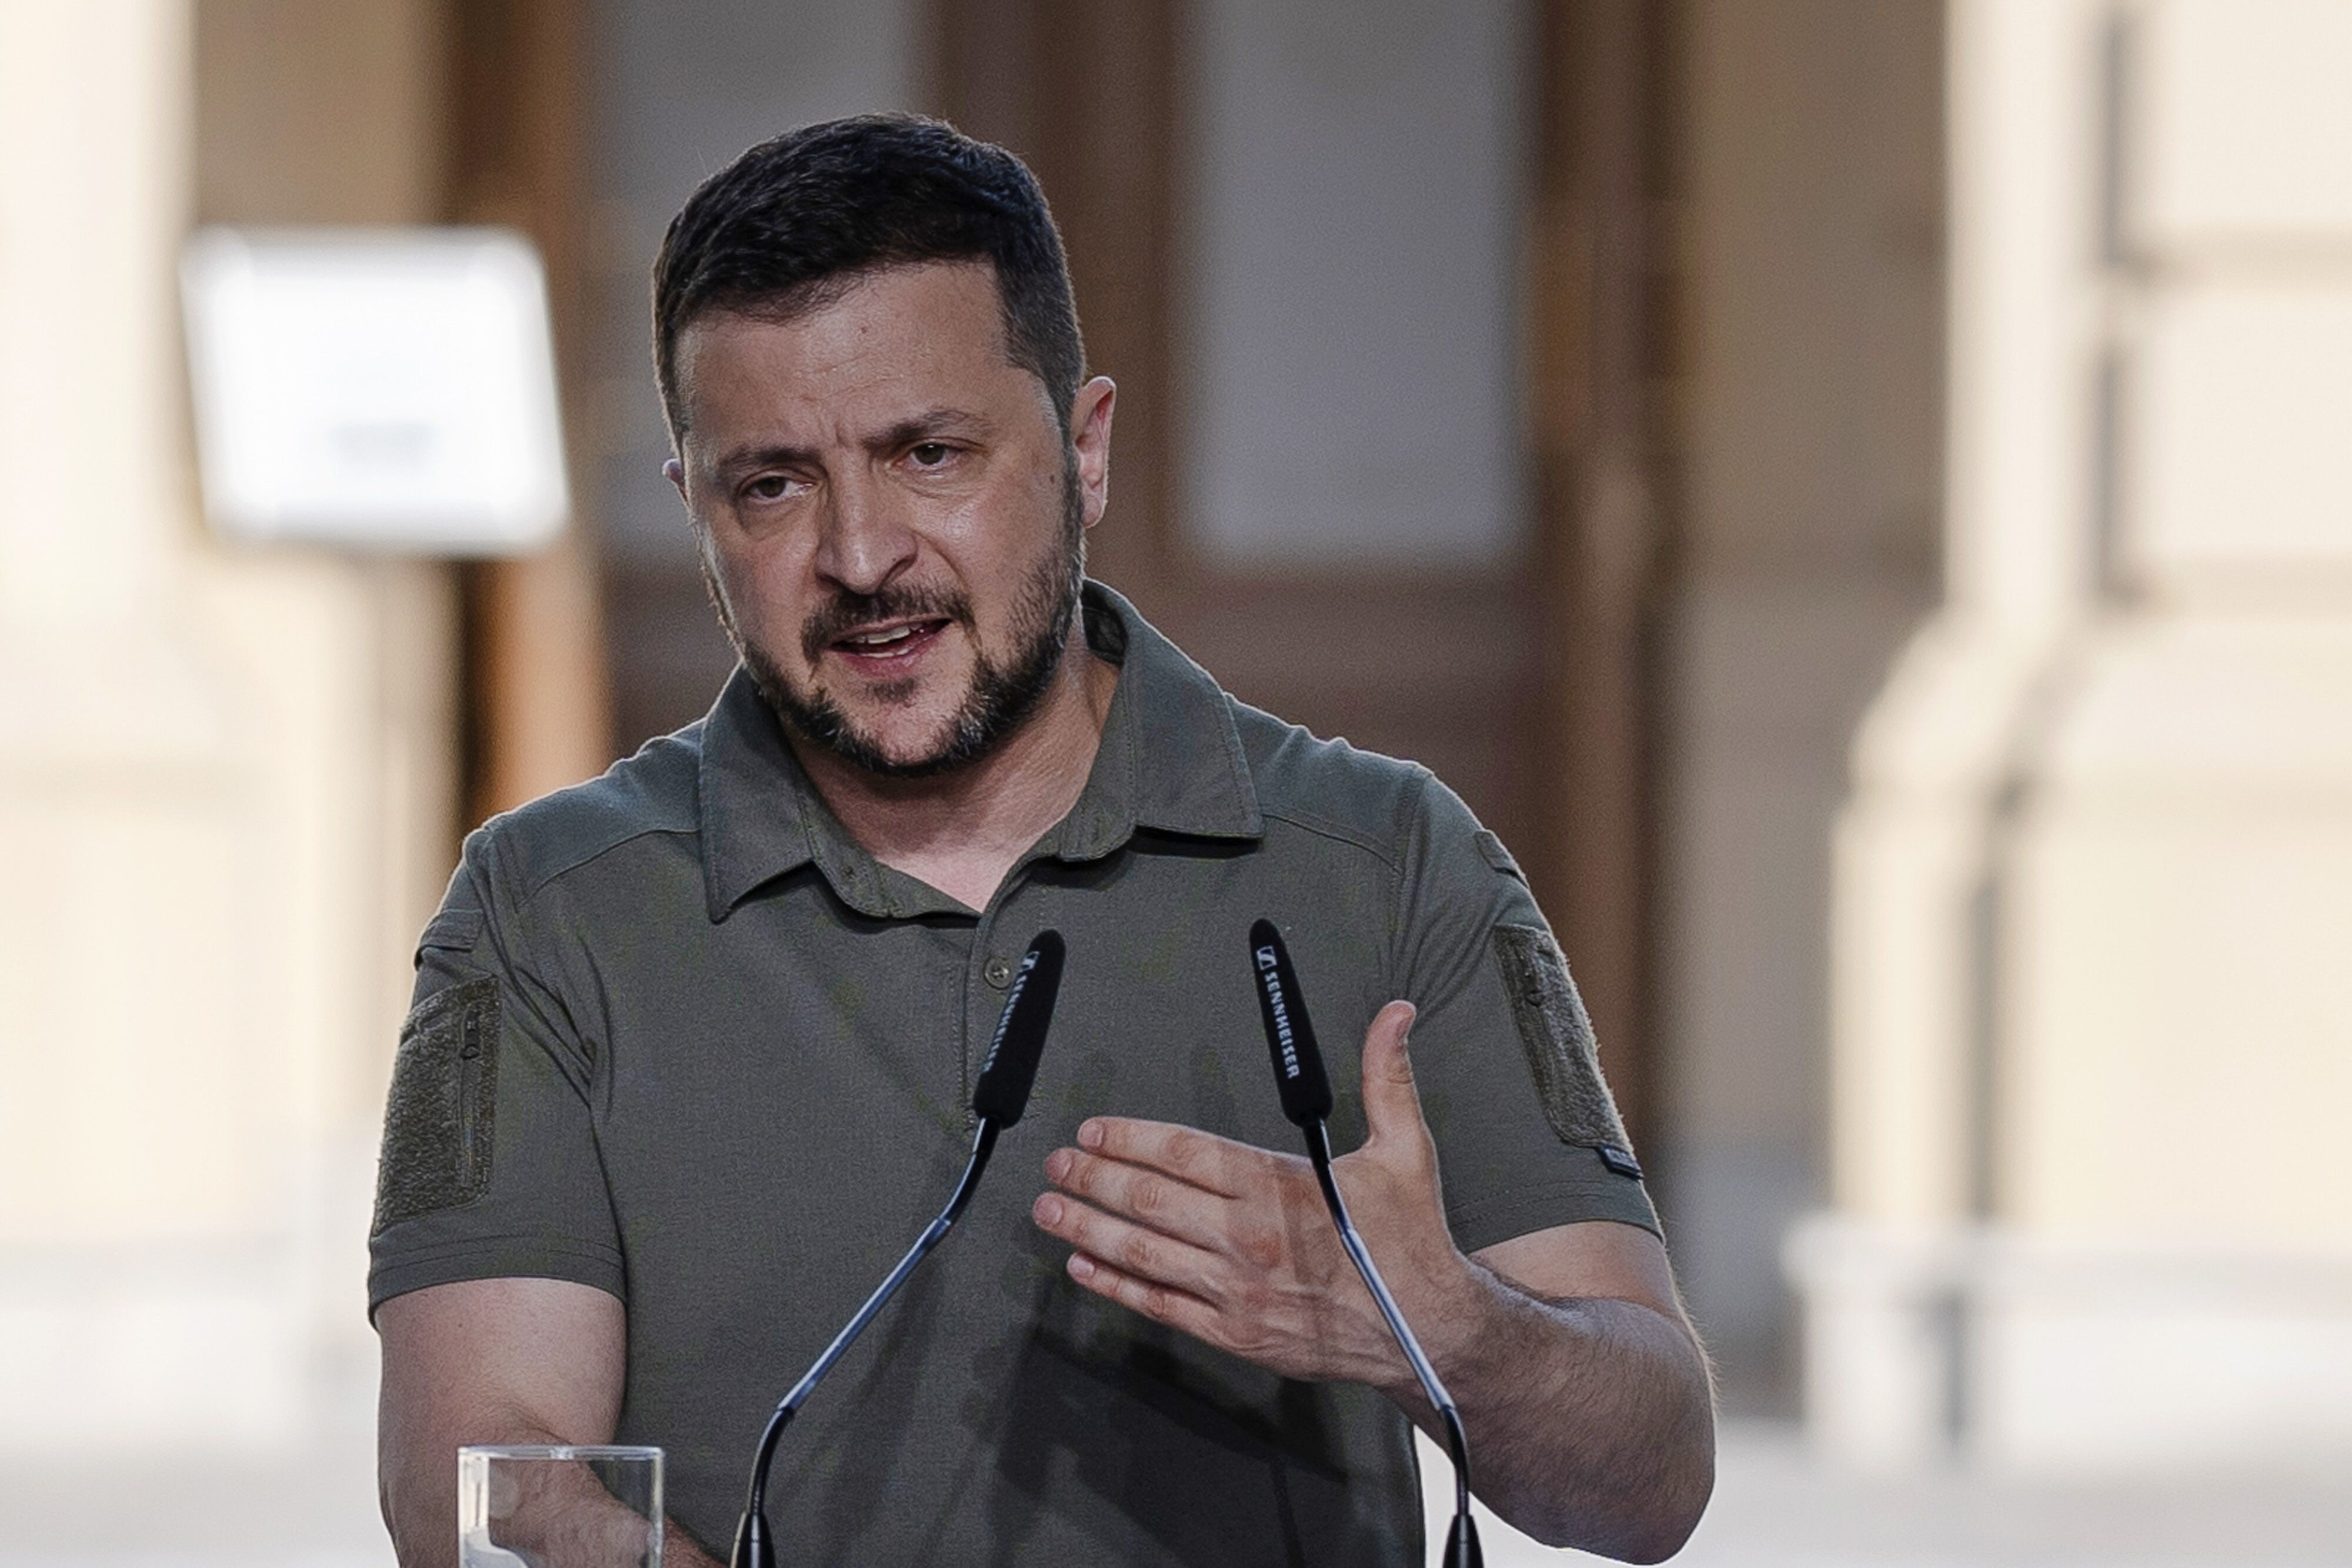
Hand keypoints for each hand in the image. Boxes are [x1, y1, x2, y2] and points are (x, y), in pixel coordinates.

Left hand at [1029, 1000, 1474, 1392]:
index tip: (1094, 1130)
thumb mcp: (1407, 1148)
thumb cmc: (1409, 1239)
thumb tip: (1396, 1014)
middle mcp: (1249, 1238)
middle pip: (1150, 1199)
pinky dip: (1116, 1285)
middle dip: (1092, 1178)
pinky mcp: (1235, 1333)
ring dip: (1087, 1228)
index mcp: (1279, 1187)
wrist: (1427, 1329)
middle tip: (1056, 1165)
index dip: (1129, 1138)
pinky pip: (1161, 1305)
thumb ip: (1387, 1077)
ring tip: (1049, 1211)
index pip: (1184, 1153)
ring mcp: (1237, 1290)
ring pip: (1143, 1252)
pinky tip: (1085, 1266)